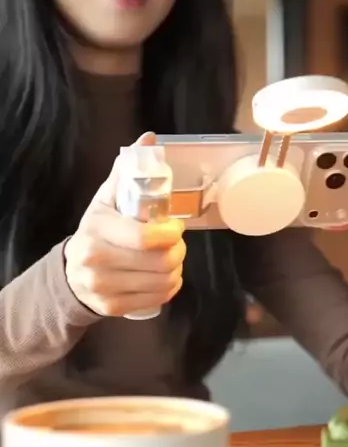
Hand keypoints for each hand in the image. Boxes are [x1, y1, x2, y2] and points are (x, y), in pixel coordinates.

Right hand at [64, 132, 185, 316]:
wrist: (72, 274)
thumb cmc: (98, 230)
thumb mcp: (107, 199)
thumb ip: (128, 170)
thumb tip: (150, 138)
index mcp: (96, 229)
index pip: (145, 237)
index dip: (171, 233)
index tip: (175, 227)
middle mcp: (96, 260)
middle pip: (159, 262)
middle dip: (178, 251)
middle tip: (176, 244)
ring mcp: (103, 288)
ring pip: (162, 282)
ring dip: (176, 270)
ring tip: (171, 260)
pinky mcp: (112, 308)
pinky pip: (156, 300)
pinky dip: (169, 288)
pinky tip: (164, 278)